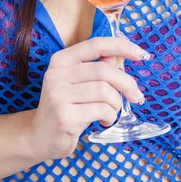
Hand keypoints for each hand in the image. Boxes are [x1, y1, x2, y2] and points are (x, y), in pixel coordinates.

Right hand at [27, 36, 148, 159]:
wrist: (39, 136)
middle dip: (127, 84)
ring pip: (105, 91)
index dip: (121, 46)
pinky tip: (104, 121)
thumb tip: (122, 53)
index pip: (96, 45)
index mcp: (62, 60)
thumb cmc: (66, 106)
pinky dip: (110, 116)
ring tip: (111, 112)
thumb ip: (98, 67)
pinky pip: (101, 110)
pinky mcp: (65, 116)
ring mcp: (59, 95)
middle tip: (137, 96)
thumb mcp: (79, 83)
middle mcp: (57, 74)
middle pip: (104, 71)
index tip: (141, 54)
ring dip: (116, 104)